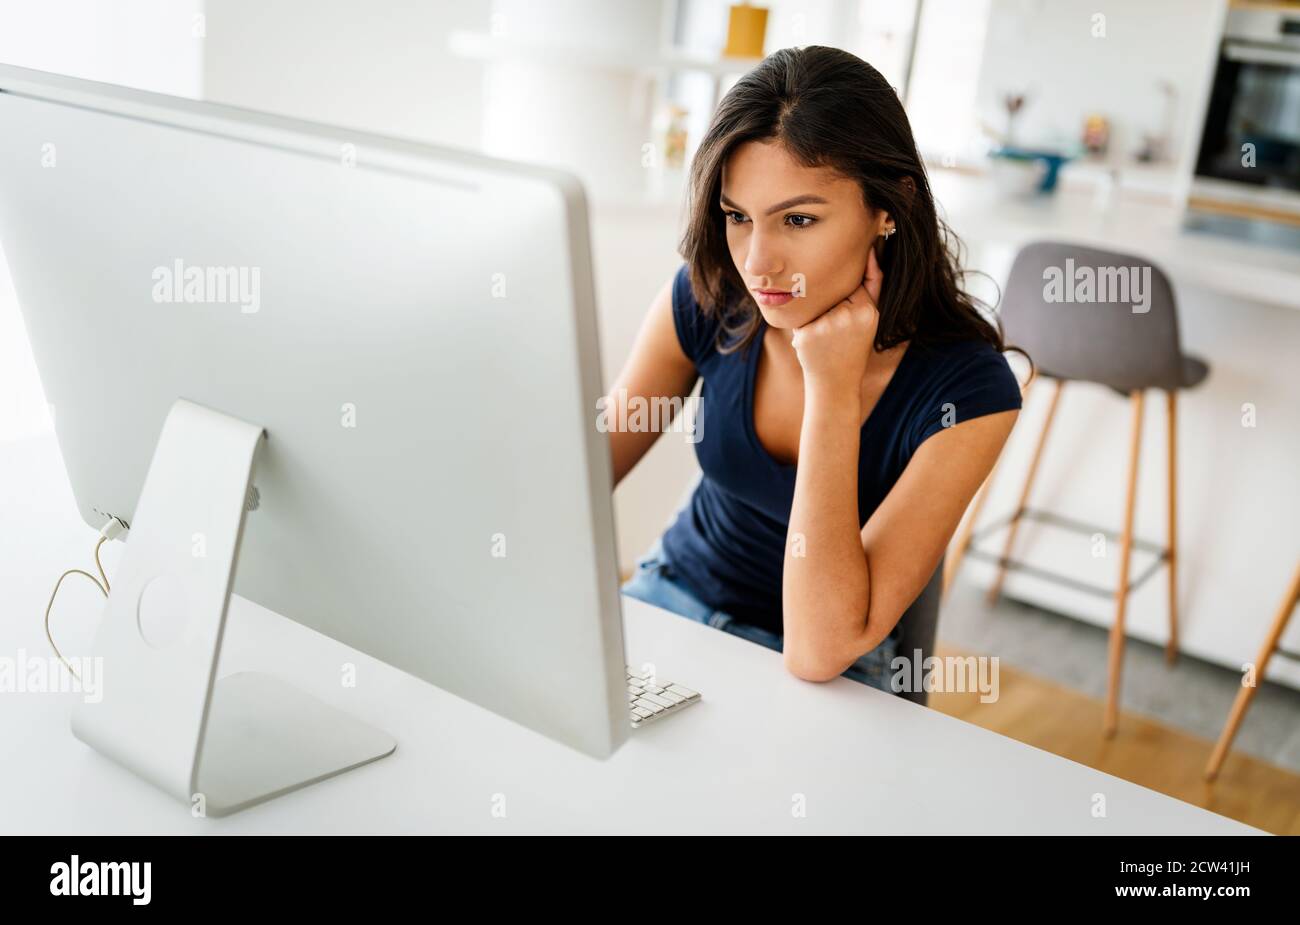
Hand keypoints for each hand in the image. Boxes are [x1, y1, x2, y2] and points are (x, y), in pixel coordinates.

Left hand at [790, 242, 883, 396]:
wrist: (836, 384)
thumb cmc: (852, 347)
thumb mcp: (870, 317)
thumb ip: (873, 283)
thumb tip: (869, 250)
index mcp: (868, 310)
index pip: (851, 284)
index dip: (844, 296)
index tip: (844, 314)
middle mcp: (849, 316)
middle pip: (831, 293)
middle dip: (829, 307)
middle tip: (835, 332)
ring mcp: (827, 325)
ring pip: (814, 305)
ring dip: (815, 316)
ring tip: (825, 338)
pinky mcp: (807, 334)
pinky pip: (800, 318)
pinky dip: (802, 327)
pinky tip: (812, 344)